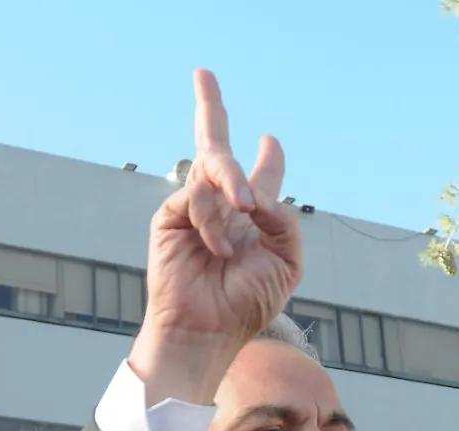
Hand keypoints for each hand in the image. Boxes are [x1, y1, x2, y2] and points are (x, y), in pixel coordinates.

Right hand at [129, 69, 300, 405]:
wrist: (208, 329)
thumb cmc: (248, 303)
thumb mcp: (287, 262)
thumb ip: (285, 221)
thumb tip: (258, 195)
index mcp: (254, 220)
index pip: (261, 178)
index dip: (269, 160)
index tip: (271, 141)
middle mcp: (223, 208)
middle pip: (215, 148)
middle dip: (209, 107)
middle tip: (203, 73)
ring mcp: (195, 209)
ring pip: (215, 168)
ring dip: (234, 187)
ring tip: (240, 219)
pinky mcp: (171, 215)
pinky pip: (198, 194)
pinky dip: (213, 219)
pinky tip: (216, 247)